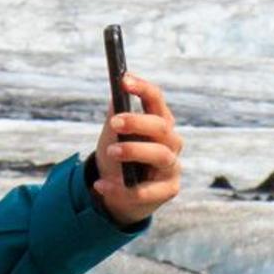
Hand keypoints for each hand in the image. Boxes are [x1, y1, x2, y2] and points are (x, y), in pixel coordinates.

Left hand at [94, 71, 183, 226]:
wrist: (119, 193)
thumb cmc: (119, 159)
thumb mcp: (114, 136)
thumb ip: (116, 117)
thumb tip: (115, 96)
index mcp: (159, 122)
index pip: (156, 100)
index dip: (142, 88)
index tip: (123, 80)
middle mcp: (171, 142)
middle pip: (161, 127)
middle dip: (137, 122)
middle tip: (114, 122)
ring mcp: (172, 166)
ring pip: (160, 155)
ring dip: (134, 151)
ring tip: (110, 152)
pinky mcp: (168, 190)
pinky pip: (145, 190)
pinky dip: (119, 188)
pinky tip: (101, 185)